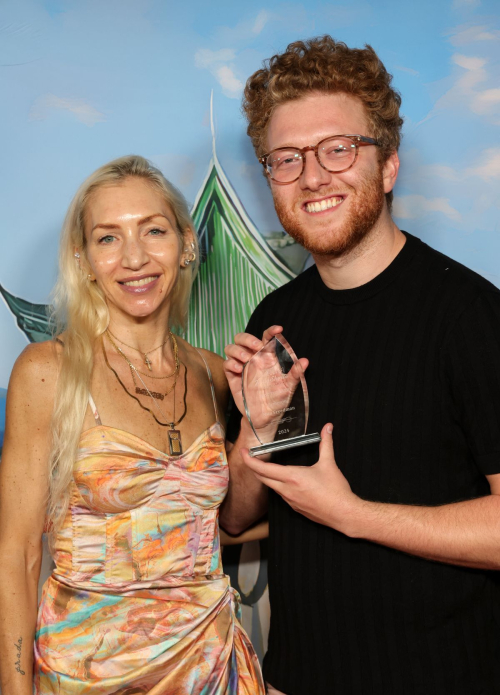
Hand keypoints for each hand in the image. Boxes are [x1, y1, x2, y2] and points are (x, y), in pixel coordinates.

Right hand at [224, 326, 308, 426]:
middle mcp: (253, 359)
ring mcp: (242, 368)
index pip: (266, 338)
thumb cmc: (278, 400)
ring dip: (237, 350)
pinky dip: (231, 363)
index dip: (270, 331)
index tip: (278, 329)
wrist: (265, 418)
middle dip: (248, 339)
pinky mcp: (233, 378)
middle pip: (243, 339)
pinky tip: (239, 370)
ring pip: (232, 348)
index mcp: (267, 357)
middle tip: (257, 347)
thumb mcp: (289, 387)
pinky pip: (226, 364)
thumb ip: (295, 373)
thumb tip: (305, 361)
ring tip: (246, 359)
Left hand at [240, 423, 359, 532]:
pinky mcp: (295, 508)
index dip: (249, 460)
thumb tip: (327, 428)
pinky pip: (281, 495)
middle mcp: (287, 490)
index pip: (263, 469)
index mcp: (292, 477)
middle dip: (254, 467)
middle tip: (251, 457)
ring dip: (266, 477)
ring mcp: (289, 500)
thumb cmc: (335, 491)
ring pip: (271, 487)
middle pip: (262, 478)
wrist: (343, 514)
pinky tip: (284, 481)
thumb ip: (326, 444)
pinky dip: (277, 486)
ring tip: (266, 467)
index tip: (244, 452)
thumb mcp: (329, 464)